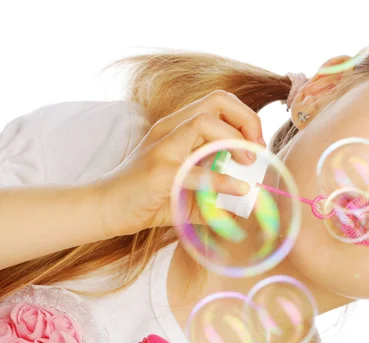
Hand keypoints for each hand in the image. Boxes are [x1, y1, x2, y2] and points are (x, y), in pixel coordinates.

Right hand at [96, 90, 266, 236]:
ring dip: (236, 140)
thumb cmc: (148, 200)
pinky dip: (224, 179)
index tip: (257, 147)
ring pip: (205, 122)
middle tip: (256, 151)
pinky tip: (240, 190)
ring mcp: (163, 147)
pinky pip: (197, 169)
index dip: (245, 119)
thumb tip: (242, 210)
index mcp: (178, 128)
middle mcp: (170, 129)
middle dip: (247, 121)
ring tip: (249, 163)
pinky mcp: (159, 171)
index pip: (219, 102)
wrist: (106, 210)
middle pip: (217, 101)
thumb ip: (214, 197)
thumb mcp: (187, 195)